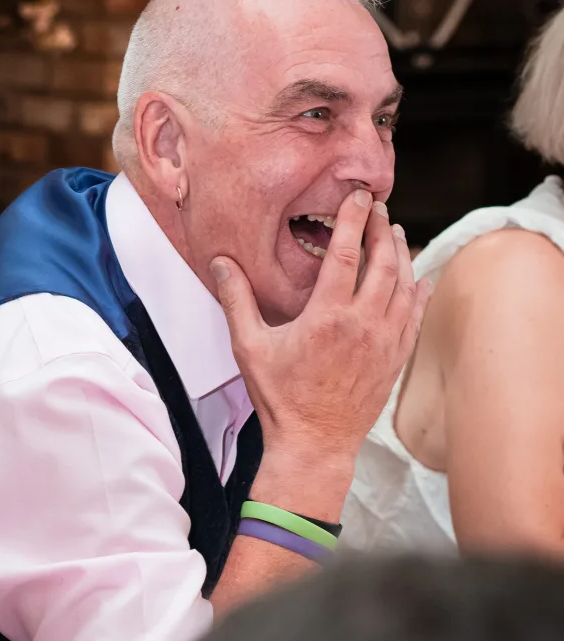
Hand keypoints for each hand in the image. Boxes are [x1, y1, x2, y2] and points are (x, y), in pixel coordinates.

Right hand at [212, 190, 429, 464]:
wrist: (315, 443)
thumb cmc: (281, 398)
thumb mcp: (250, 348)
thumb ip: (237, 301)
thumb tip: (221, 263)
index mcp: (327, 316)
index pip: (346, 253)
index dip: (354, 220)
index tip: (359, 197)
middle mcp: (363, 325)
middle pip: (383, 263)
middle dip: (382, 229)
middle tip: (378, 208)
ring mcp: (385, 343)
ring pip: (404, 286)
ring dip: (401, 255)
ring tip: (395, 233)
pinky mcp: (395, 360)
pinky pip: (416, 317)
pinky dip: (419, 293)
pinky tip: (420, 278)